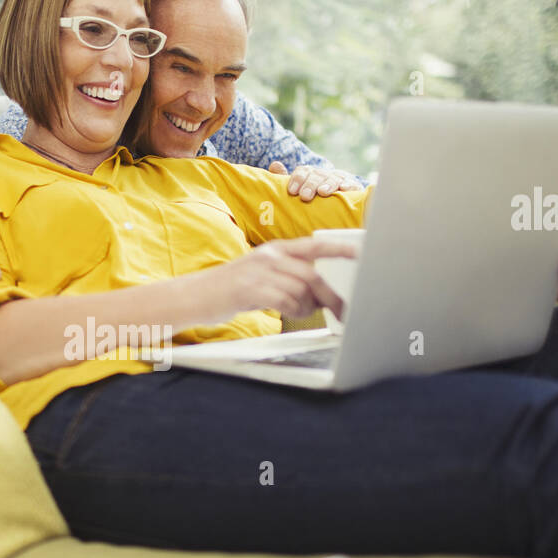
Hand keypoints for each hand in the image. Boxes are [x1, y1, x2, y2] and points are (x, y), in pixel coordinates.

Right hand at [216, 235, 357, 322]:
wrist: (195, 295)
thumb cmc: (232, 289)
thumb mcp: (261, 274)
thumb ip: (289, 277)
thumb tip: (320, 294)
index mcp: (274, 249)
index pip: (314, 245)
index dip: (339, 248)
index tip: (361, 254)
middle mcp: (269, 256)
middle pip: (312, 274)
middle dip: (331, 294)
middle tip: (343, 310)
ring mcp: (259, 272)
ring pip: (301, 289)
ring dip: (308, 306)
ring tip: (302, 311)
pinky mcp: (251, 289)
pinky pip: (286, 300)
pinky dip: (294, 310)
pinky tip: (290, 312)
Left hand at [268, 161, 361, 200]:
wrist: (335, 200)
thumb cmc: (311, 195)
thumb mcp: (297, 188)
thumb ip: (283, 178)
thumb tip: (275, 164)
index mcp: (309, 173)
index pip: (302, 171)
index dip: (297, 179)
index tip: (292, 191)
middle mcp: (323, 174)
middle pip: (317, 175)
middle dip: (310, 185)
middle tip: (305, 196)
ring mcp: (338, 179)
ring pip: (333, 179)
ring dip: (328, 184)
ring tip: (323, 192)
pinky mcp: (352, 185)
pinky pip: (351, 184)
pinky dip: (349, 185)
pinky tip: (344, 189)